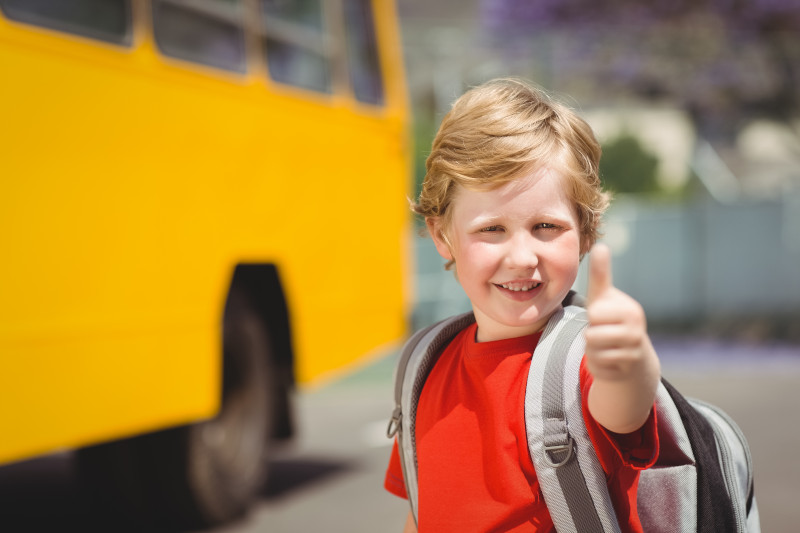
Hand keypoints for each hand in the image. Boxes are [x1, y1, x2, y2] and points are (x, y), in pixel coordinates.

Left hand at [584, 243, 651, 381]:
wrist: (630, 355)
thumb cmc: (611, 319)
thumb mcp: (603, 298)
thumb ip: (600, 275)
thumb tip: (601, 245)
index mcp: (629, 309)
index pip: (596, 311)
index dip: (595, 313)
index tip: (603, 289)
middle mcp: (636, 328)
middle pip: (591, 330)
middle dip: (589, 332)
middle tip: (601, 331)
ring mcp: (634, 349)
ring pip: (593, 349)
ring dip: (592, 349)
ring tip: (604, 344)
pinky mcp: (627, 369)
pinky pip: (598, 366)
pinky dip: (597, 364)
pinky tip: (609, 358)